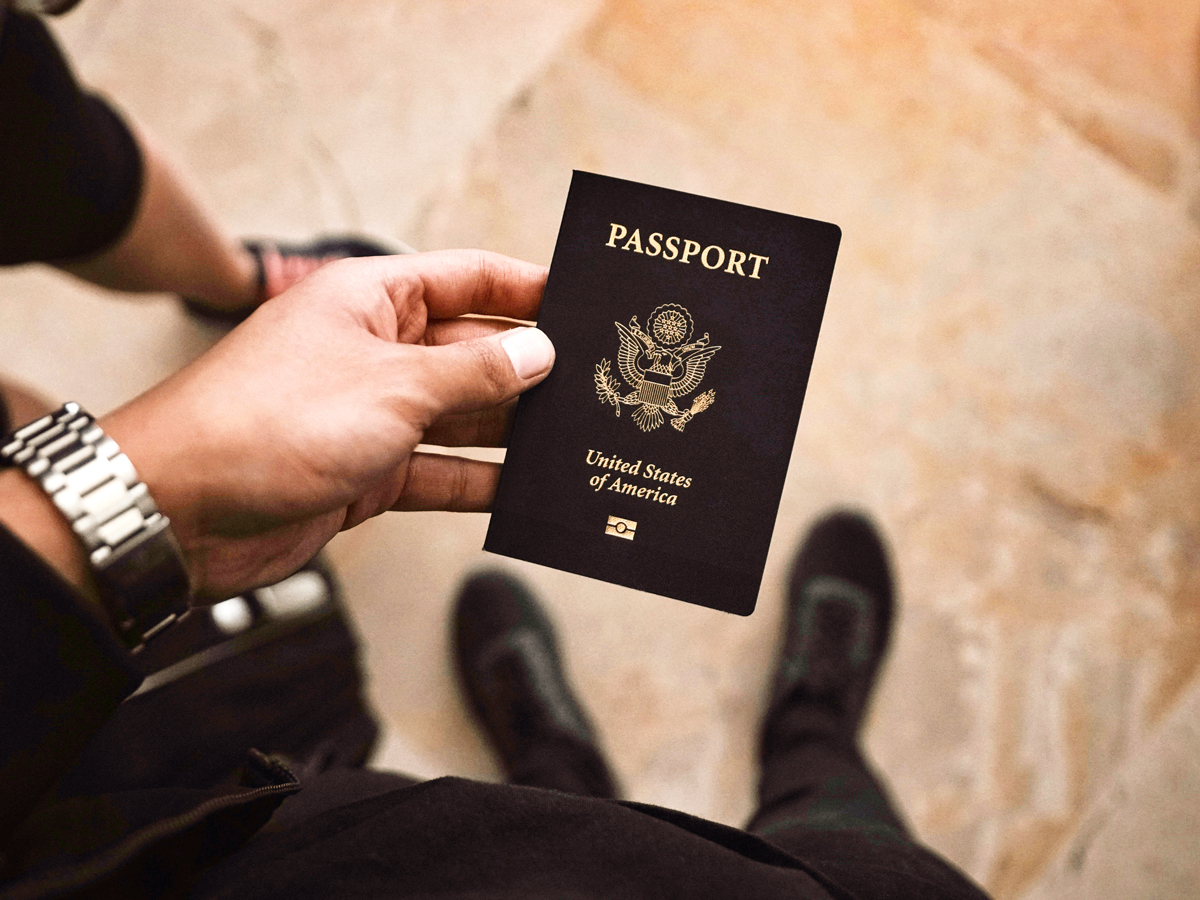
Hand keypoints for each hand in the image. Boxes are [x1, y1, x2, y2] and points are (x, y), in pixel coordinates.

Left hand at [100, 250, 553, 601]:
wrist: (179, 509)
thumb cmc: (266, 422)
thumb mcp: (392, 386)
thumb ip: (473, 371)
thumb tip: (538, 351)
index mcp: (374, 300)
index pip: (469, 279)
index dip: (528, 289)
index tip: (585, 302)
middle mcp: (375, 350)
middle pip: (471, 350)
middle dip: (528, 369)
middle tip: (594, 385)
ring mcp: (370, 413)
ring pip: (460, 415)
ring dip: (509, 430)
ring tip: (572, 441)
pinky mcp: (365, 470)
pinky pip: (438, 471)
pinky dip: (477, 482)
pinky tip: (522, 490)